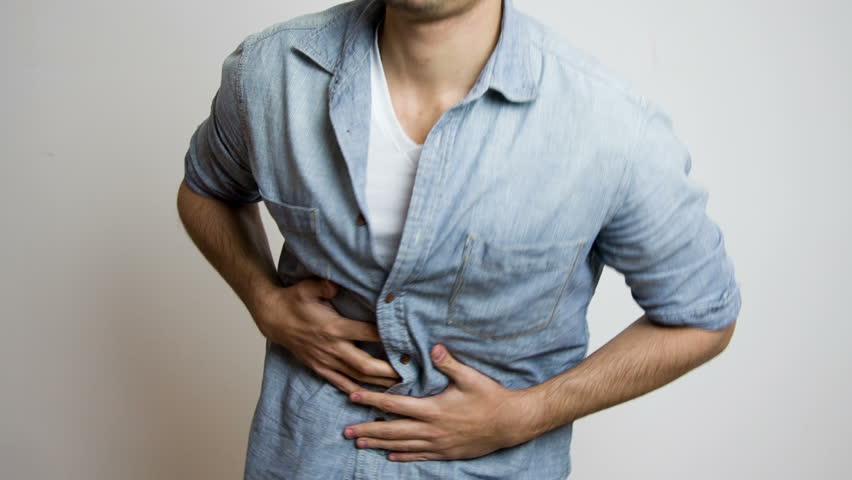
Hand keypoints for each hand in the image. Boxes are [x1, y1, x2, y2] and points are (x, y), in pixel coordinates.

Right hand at [251, 277, 400, 393]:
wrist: (273, 319)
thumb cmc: (294, 301)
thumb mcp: (307, 287)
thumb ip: (325, 286)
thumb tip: (338, 283)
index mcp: (333, 327)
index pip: (366, 333)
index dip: (387, 337)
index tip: (407, 340)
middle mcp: (332, 347)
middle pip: (365, 365)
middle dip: (389, 371)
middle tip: (411, 372)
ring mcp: (326, 361)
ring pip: (357, 378)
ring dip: (380, 383)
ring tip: (401, 385)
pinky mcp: (320, 368)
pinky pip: (342, 384)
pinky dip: (359, 392)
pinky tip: (374, 397)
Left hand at [341, 344, 539, 461]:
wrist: (511, 423)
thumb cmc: (490, 397)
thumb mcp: (470, 377)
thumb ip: (448, 363)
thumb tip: (433, 347)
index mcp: (432, 409)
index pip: (395, 405)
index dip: (372, 400)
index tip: (353, 397)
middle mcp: (431, 430)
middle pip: (392, 430)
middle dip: (367, 430)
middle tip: (346, 430)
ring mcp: (438, 444)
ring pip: (402, 445)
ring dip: (380, 444)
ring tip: (361, 443)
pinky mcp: (447, 452)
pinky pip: (420, 455)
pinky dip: (403, 455)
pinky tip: (391, 455)